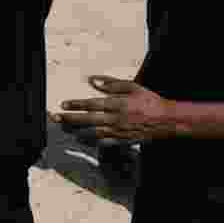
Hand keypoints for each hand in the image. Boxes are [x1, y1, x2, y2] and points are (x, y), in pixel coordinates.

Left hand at [53, 75, 174, 145]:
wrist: (167, 120)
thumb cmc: (149, 100)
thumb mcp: (132, 86)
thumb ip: (111, 83)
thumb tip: (93, 80)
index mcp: (118, 104)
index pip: (92, 104)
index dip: (76, 104)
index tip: (64, 104)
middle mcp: (116, 118)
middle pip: (88, 119)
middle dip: (70, 118)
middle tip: (56, 118)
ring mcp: (119, 131)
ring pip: (93, 132)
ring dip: (77, 130)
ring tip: (64, 128)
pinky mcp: (123, 140)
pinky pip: (104, 142)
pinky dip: (91, 141)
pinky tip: (82, 139)